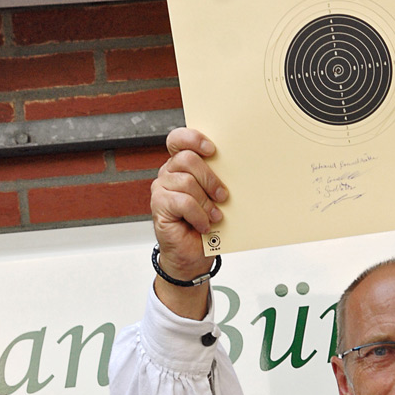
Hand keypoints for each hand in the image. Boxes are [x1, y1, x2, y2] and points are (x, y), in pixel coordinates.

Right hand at [150, 127, 227, 289]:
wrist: (192, 255)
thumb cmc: (205, 225)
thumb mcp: (214, 198)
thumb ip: (216, 181)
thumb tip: (236, 170)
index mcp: (182, 165)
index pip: (179, 139)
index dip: (193, 139)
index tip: (212, 150)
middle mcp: (169, 173)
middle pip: (187, 159)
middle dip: (210, 178)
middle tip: (223, 196)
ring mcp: (161, 188)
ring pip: (187, 182)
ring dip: (206, 202)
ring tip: (214, 216)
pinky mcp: (159, 205)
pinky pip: (183, 202)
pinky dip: (198, 215)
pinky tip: (204, 225)